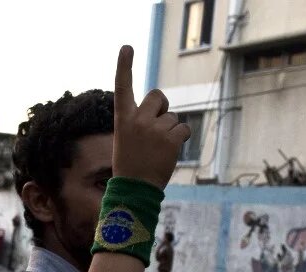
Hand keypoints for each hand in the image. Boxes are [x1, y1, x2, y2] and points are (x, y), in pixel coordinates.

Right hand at [112, 45, 190, 190]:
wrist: (135, 189)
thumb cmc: (130, 164)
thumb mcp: (127, 139)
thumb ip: (140, 122)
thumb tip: (165, 113)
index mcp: (122, 119)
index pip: (122, 87)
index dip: (124, 66)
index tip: (127, 47)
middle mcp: (138, 119)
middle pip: (157, 97)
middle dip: (161, 108)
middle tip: (155, 129)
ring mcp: (154, 127)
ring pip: (172, 117)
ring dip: (169, 131)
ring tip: (158, 150)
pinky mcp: (171, 136)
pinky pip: (183, 129)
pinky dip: (179, 139)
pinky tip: (168, 152)